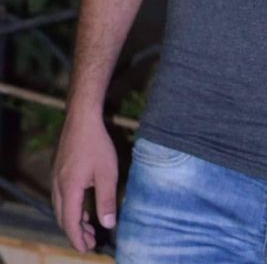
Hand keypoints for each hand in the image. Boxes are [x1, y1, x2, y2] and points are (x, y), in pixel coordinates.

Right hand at [52, 115, 117, 252]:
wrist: (82, 118)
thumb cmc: (97, 143)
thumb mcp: (107, 173)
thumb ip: (107, 200)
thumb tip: (108, 224)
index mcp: (69, 189)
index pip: (70, 222)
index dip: (78, 239)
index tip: (87, 249)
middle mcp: (58, 186)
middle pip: (63, 217)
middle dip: (76, 232)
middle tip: (91, 241)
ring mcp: (56, 177)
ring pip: (61, 207)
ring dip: (73, 220)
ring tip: (89, 226)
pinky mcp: (58, 170)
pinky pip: (61, 196)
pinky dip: (71, 207)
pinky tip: (83, 205)